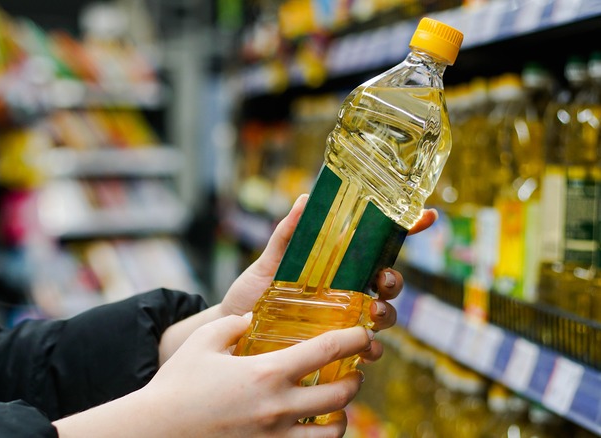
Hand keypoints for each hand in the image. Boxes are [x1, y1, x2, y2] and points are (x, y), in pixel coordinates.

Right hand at [143, 316, 370, 436]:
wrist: (158, 431)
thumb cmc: (178, 384)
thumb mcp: (203, 341)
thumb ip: (233, 324)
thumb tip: (252, 318)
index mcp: (267, 372)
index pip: (326, 351)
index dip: (353, 339)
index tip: (363, 333)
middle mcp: (279, 406)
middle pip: (342, 395)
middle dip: (355, 379)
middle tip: (353, 370)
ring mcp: (276, 436)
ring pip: (333, 431)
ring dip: (342, 414)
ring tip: (337, 404)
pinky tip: (314, 427)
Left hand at [220, 195, 436, 360]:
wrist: (231, 334)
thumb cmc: (252, 295)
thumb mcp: (268, 263)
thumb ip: (287, 234)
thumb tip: (304, 199)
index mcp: (337, 266)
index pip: (378, 246)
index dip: (407, 229)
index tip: (427, 215)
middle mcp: (347, 292)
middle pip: (387, 282)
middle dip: (394, 281)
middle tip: (383, 281)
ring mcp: (344, 320)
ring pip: (383, 316)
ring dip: (386, 314)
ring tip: (373, 314)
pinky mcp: (336, 348)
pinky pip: (365, 350)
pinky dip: (372, 350)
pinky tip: (366, 349)